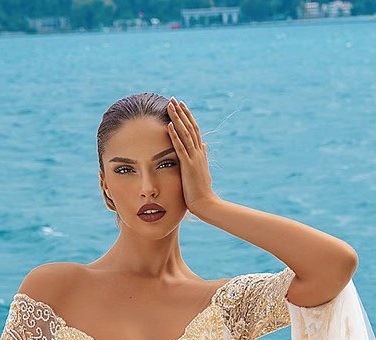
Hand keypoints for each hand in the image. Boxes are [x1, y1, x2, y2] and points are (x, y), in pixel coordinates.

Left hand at [166, 98, 215, 215]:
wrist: (206, 204)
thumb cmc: (202, 191)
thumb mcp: (202, 170)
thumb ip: (202, 156)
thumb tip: (203, 145)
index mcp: (200, 154)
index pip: (194, 130)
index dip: (187, 117)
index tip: (181, 106)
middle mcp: (198, 153)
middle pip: (190, 127)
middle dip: (181, 113)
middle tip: (173, 99)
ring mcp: (194, 159)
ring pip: (185, 134)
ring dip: (177, 119)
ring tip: (170, 106)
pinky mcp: (189, 167)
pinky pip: (181, 148)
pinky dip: (175, 136)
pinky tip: (169, 126)